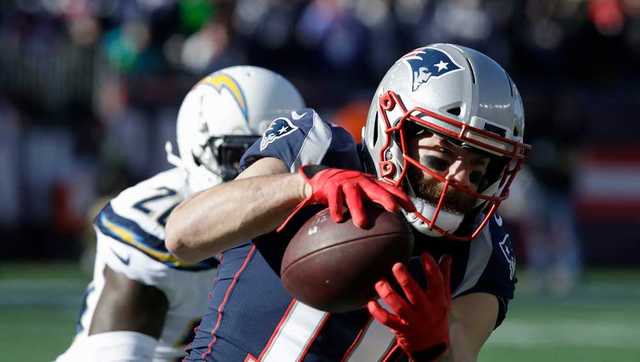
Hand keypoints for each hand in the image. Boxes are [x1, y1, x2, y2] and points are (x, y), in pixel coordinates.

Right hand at [278, 165, 414, 230]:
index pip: (391, 189)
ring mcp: (346, 183)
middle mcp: (361, 181)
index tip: (413, 211)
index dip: (402, 198)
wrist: (323, 178)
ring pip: (354, 195)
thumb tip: (392, 225)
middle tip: (394, 210)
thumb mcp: (363, 193)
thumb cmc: (347, 189)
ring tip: (362, 223)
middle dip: (386, 199)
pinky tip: (338, 220)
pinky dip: (336, 209)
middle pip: (376, 189)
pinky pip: (334, 199)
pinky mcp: (331, 187)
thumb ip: (375, 204)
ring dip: (358, 209)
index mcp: (372, 183)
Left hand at [368, 254, 451, 358]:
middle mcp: (425, 310)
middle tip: (397, 265)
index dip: (431, 267)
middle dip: (405, 279)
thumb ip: (444, 276)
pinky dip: (377, 311)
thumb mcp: (445, 297)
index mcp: (438, 300)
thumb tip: (446, 257)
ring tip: (380, 281)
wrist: (432, 346)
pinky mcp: (400, 328)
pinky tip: (371, 302)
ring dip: (387, 293)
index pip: (437, 282)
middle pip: (414, 293)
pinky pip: (387, 320)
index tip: (424, 254)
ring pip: (398, 306)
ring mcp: (412, 320)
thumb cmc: (437, 316)